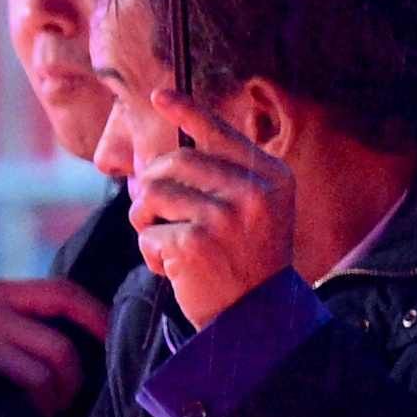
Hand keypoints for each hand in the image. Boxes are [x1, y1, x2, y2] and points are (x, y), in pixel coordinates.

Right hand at [0, 273, 112, 416]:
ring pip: (43, 375)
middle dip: (73, 382)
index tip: (115, 342)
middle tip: (65, 401)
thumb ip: (25, 325)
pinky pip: (18, 393)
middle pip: (60, 348)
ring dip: (51, 402)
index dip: (98, 318)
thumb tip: (89, 341)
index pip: (64, 294)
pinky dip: (30, 411)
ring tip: (39, 414)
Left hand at [127, 94, 300, 328]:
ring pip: (153, 194)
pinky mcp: (197, 243)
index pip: (220, 133)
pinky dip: (151, 255)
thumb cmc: (247, 261)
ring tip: (162, 241)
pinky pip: (149, 235)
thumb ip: (224, 178)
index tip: (158, 96)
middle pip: (174, 161)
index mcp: (272, 177)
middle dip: (151, 186)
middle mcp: (254, 191)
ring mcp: (226, 216)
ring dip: (145, 220)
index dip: (186, 110)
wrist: (258, 320)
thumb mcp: (254, 211)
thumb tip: (161, 158)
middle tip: (151, 213)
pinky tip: (173, 270)